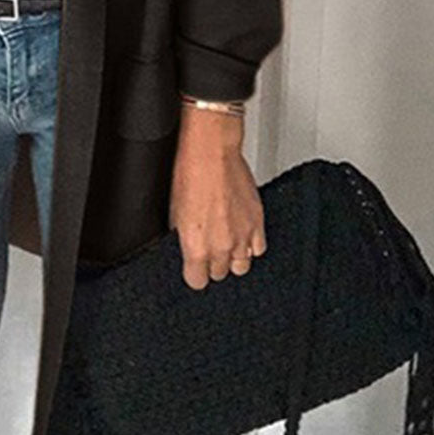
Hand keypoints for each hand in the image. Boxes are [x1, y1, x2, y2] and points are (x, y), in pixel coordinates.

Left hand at [169, 107, 266, 290]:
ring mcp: (243, 236)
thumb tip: (184, 247)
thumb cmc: (189, 174)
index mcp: (197, 247)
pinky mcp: (258, 223)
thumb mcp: (174, 212)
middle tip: (208, 248)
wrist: (211, 152)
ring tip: (225, 242)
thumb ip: (183, 238)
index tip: (193, 267)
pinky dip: (250, 244)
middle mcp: (222, 246)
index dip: (194, 274)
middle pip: (220, 274)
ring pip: (241, 266)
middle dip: (213, 264)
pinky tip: (241, 234)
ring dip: (233, 257)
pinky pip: (258, 248)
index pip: (197, 282)